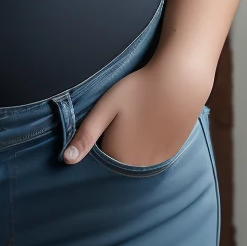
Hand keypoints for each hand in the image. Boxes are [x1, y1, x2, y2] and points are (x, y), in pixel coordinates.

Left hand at [63, 54, 206, 167]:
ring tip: (140, 121)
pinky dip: (152, 146)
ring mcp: (158, 160)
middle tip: (126, 119)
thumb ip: (86, 136)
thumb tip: (66, 159)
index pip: (100, 159)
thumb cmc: (138, 90)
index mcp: (117, 155)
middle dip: (119, 146)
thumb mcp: (105, 108)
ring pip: (138, 160)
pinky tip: (153, 125)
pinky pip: (155, 156)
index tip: (109, 124)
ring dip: (136, 148)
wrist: (180, 81)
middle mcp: (137, 164)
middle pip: (120, 161)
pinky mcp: (173, 152)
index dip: (102, 141)